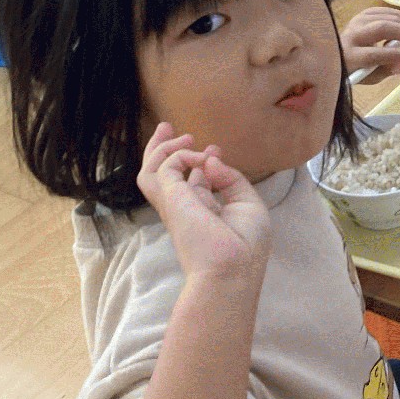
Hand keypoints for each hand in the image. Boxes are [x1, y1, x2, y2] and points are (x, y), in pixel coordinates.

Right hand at [136, 123, 271, 282]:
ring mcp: (174, 205)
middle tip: (169, 129)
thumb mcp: (248, 206)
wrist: (232, 269)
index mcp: (204, 214)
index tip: (214, 149)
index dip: (200, 163)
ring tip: (176, 133)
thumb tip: (211, 159)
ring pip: (151, 173)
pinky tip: (199, 156)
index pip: (193, 184)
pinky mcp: (170, 199)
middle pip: (164, 176)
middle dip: (165, 150)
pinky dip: (179, 154)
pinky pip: (164, 167)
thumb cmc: (246, 246)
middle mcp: (186, 209)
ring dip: (161, 149)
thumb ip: (231, 181)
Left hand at [338, 6, 399, 82]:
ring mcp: (356, 22)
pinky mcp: (362, 14)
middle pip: (381, 28)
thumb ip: (386, 71)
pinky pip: (384, 10)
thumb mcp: (370, 77)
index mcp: (351, 57)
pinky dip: (398, 16)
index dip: (396, 54)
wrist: (338, 53)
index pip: (374, 54)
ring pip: (385, 17)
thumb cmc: (357, 69)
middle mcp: (352, 36)